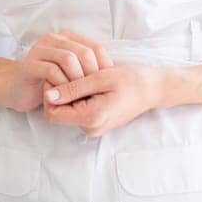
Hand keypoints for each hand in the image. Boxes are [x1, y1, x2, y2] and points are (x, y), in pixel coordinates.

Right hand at [0, 31, 111, 112]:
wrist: (18, 89)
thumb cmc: (50, 83)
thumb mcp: (71, 72)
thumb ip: (86, 66)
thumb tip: (113, 73)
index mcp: (66, 37)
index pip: (94, 47)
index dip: (103, 66)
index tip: (105, 85)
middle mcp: (53, 39)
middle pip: (83, 51)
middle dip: (92, 74)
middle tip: (93, 92)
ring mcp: (40, 50)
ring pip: (68, 58)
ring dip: (77, 79)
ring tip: (80, 94)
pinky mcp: (30, 65)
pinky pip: (52, 71)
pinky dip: (62, 85)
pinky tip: (65, 96)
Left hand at [41, 64, 164, 135]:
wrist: (153, 89)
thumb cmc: (131, 80)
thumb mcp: (101, 78)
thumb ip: (73, 88)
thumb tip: (48, 95)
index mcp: (91, 119)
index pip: (52, 113)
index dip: (50, 94)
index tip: (61, 74)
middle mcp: (90, 128)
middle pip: (59, 111)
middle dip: (62, 91)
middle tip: (77, 73)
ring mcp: (93, 127)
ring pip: (67, 109)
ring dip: (72, 92)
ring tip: (88, 77)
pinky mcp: (96, 122)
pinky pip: (78, 109)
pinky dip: (80, 96)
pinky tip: (92, 83)